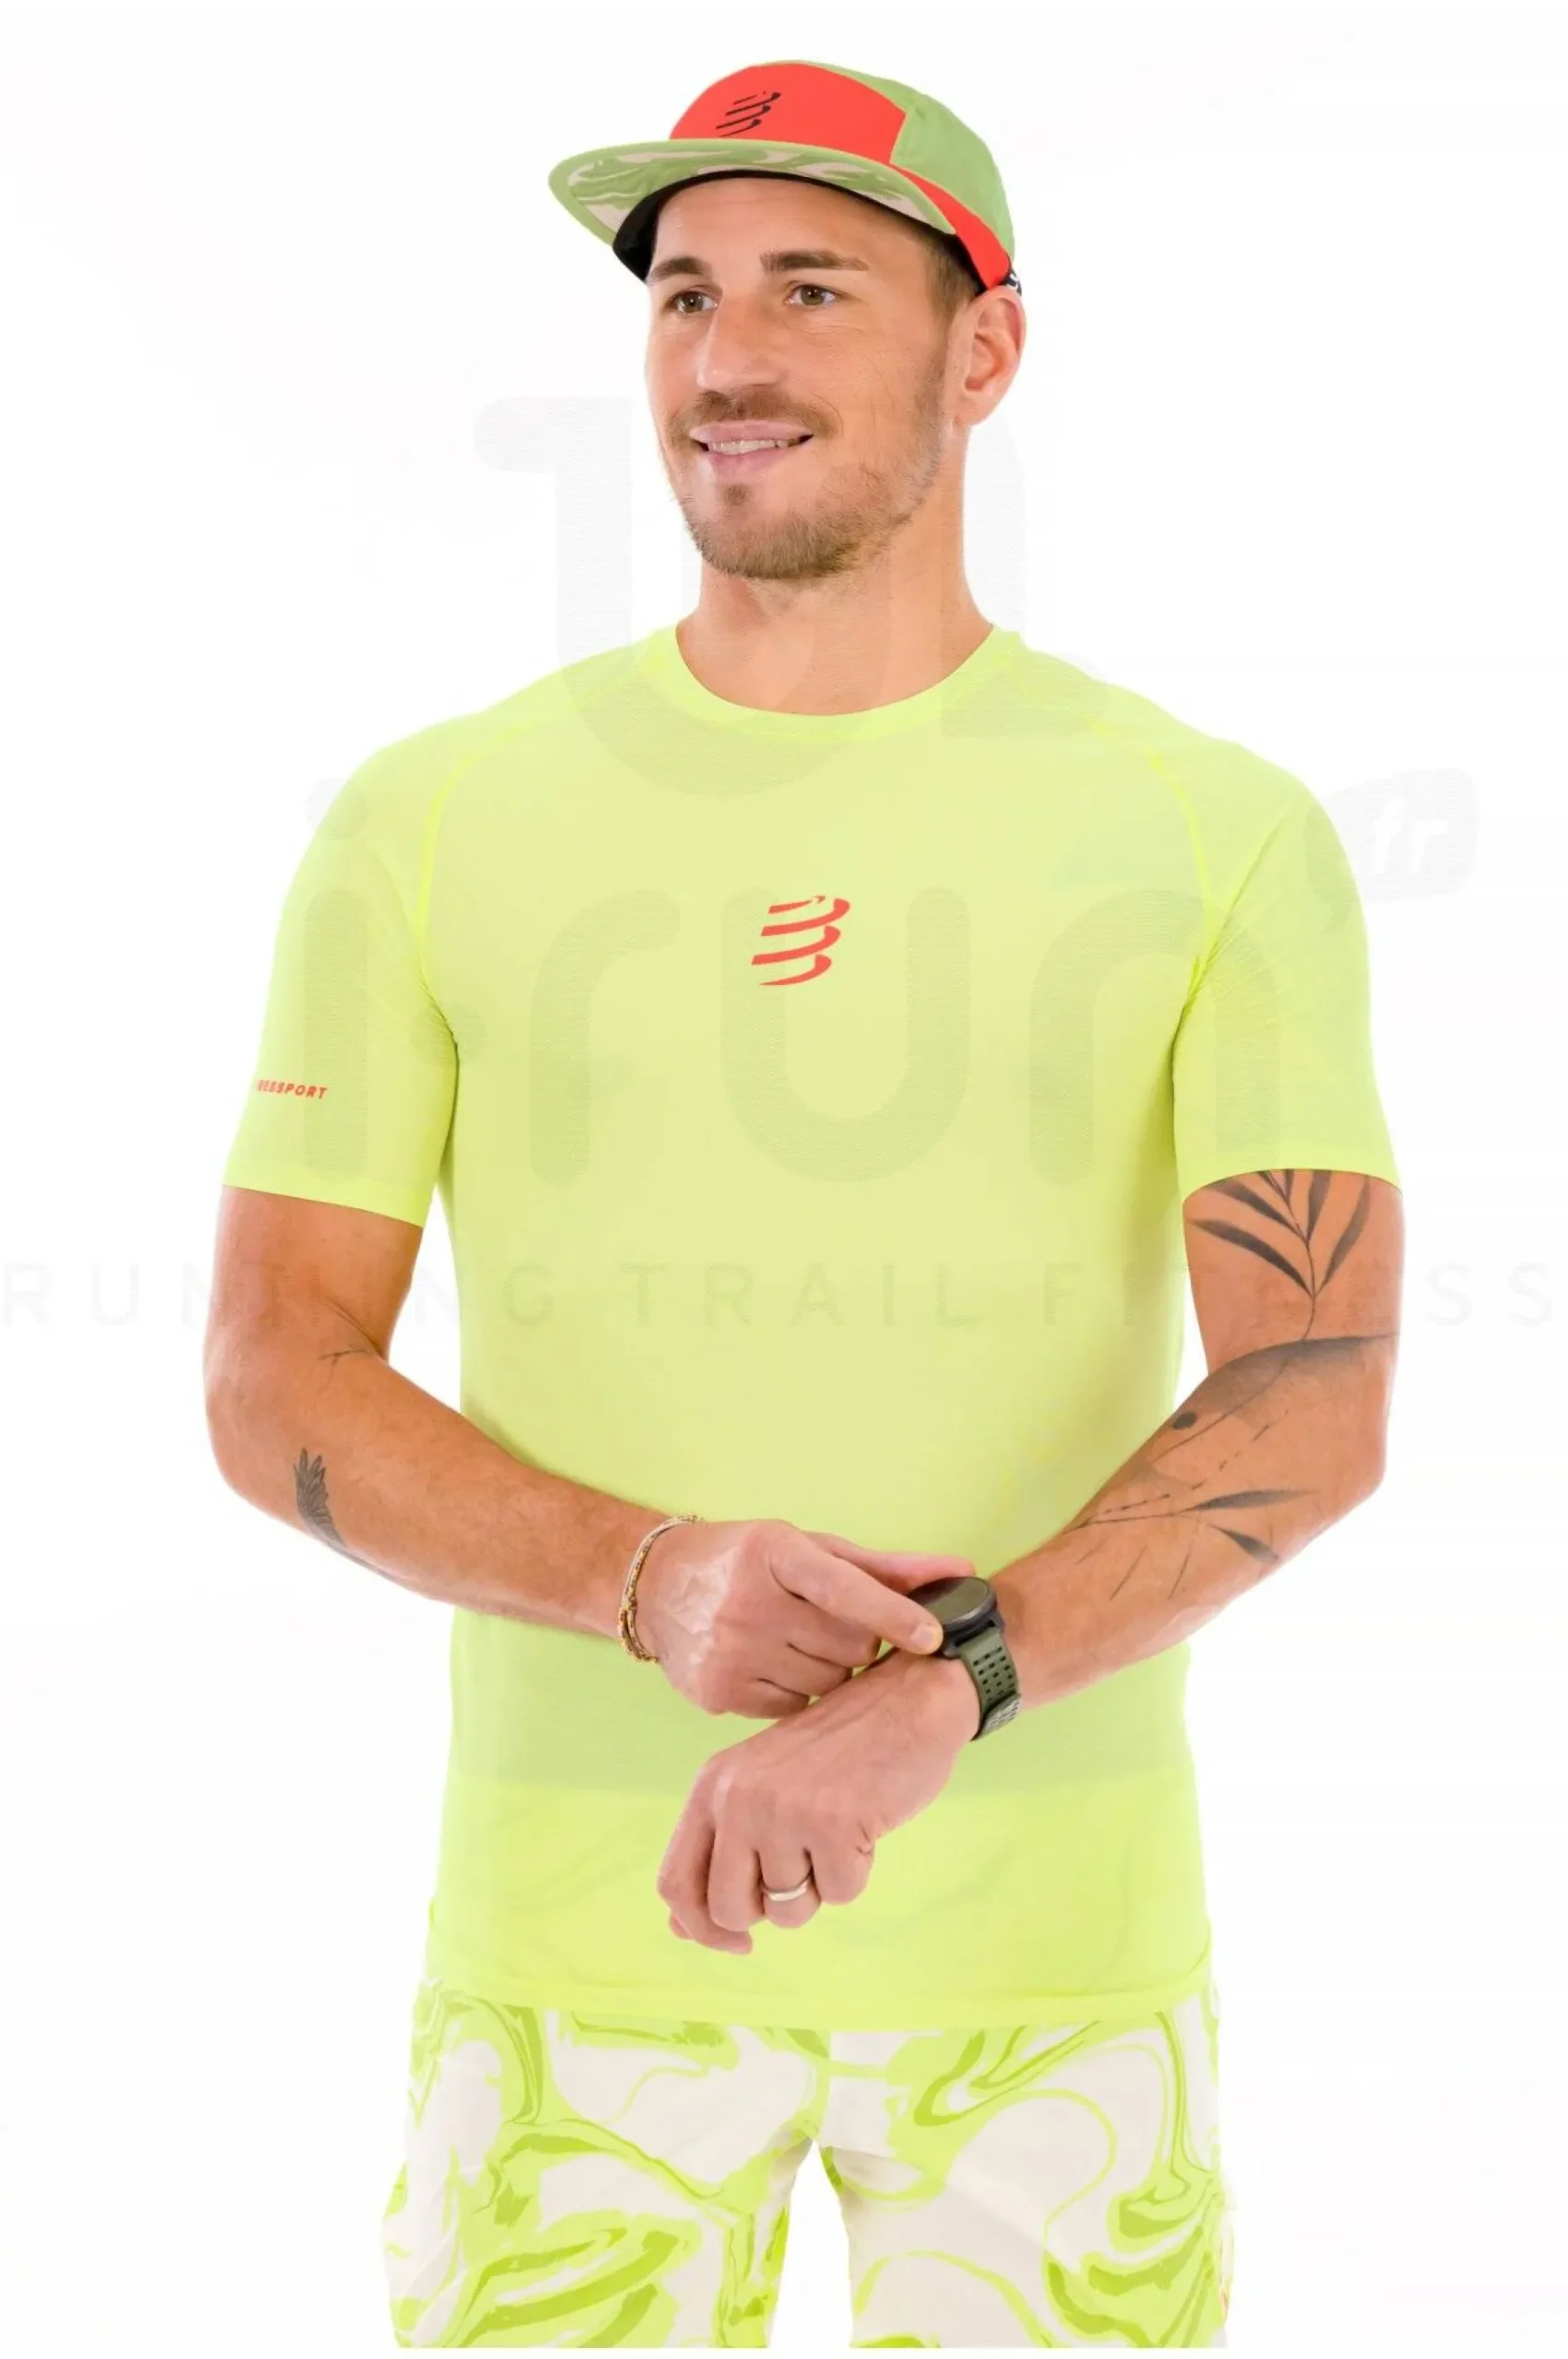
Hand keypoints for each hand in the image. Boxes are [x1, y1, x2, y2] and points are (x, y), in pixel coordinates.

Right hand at [633, 1516, 973, 1718]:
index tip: (934, 1636)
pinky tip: (776, 1664)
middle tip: (832, 1626)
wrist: (658, 1587)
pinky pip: (792, 1709)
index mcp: (773, 1553)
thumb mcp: (807, 1548)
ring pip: (824, 1683)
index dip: (893, 1613)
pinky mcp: (716, 1692)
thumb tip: (962, 1571)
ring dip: (830, 1670)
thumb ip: (884, 1568)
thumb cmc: (748, 1561)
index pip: (843, 1588)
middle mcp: (746, 1602)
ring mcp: (728, 1651)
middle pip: (845, 1647)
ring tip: (800, 1642)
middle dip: (857, 1643)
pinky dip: (797, 1692)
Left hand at [657, 1644, 979, 1952]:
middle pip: (729, 1910)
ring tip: (835, 1829)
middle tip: (805, 1867)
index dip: (701, 1928)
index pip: (675, 1883)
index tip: (740, 1939)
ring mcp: (783, 1810)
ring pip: (787, 1911)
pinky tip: (863, 1823)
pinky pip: (840, 1894)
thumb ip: (721, 1850)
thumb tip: (678, 1928)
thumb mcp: (762, 1787)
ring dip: (819, 1885)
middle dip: (771, 1909)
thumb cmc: (836, 1753)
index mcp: (712, 1786)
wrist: (906, 1700)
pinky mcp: (832, 1823)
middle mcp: (737, 1797)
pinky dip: (858, 1871)